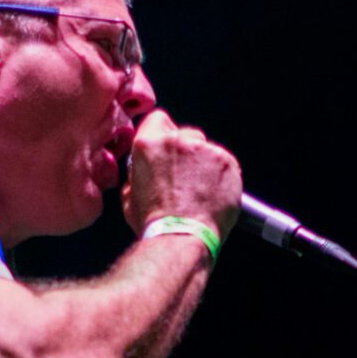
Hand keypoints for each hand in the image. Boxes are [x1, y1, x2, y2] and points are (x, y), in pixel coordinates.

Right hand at [121, 109, 240, 235]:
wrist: (182, 237)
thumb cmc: (155, 223)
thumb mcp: (130, 195)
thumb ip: (137, 174)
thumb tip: (142, 172)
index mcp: (149, 145)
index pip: (158, 120)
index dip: (163, 135)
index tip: (169, 150)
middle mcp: (177, 141)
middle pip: (186, 134)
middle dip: (187, 152)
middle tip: (186, 178)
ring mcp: (205, 149)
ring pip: (207, 149)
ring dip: (205, 165)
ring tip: (200, 192)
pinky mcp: (226, 161)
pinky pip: (225, 163)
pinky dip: (222, 176)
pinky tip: (214, 195)